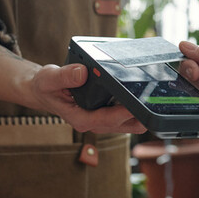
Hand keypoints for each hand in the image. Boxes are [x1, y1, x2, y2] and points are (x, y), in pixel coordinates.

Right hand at [26, 64, 147, 133]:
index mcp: (81, 119)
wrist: (44, 90)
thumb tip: (82, 72)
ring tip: (153, 94)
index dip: (122, 114)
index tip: (136, 105)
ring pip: (130, 122)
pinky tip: (144, 92)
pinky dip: (136, 106)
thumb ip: (64, 76)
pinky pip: (127, 114)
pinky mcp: (108, 113)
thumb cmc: (46, 86)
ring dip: (141, 112)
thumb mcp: (49, 79)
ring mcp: (102, 119)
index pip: (106, 120)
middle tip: (154, 99)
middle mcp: (94, 122)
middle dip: (140, 115)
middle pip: (124, 125)